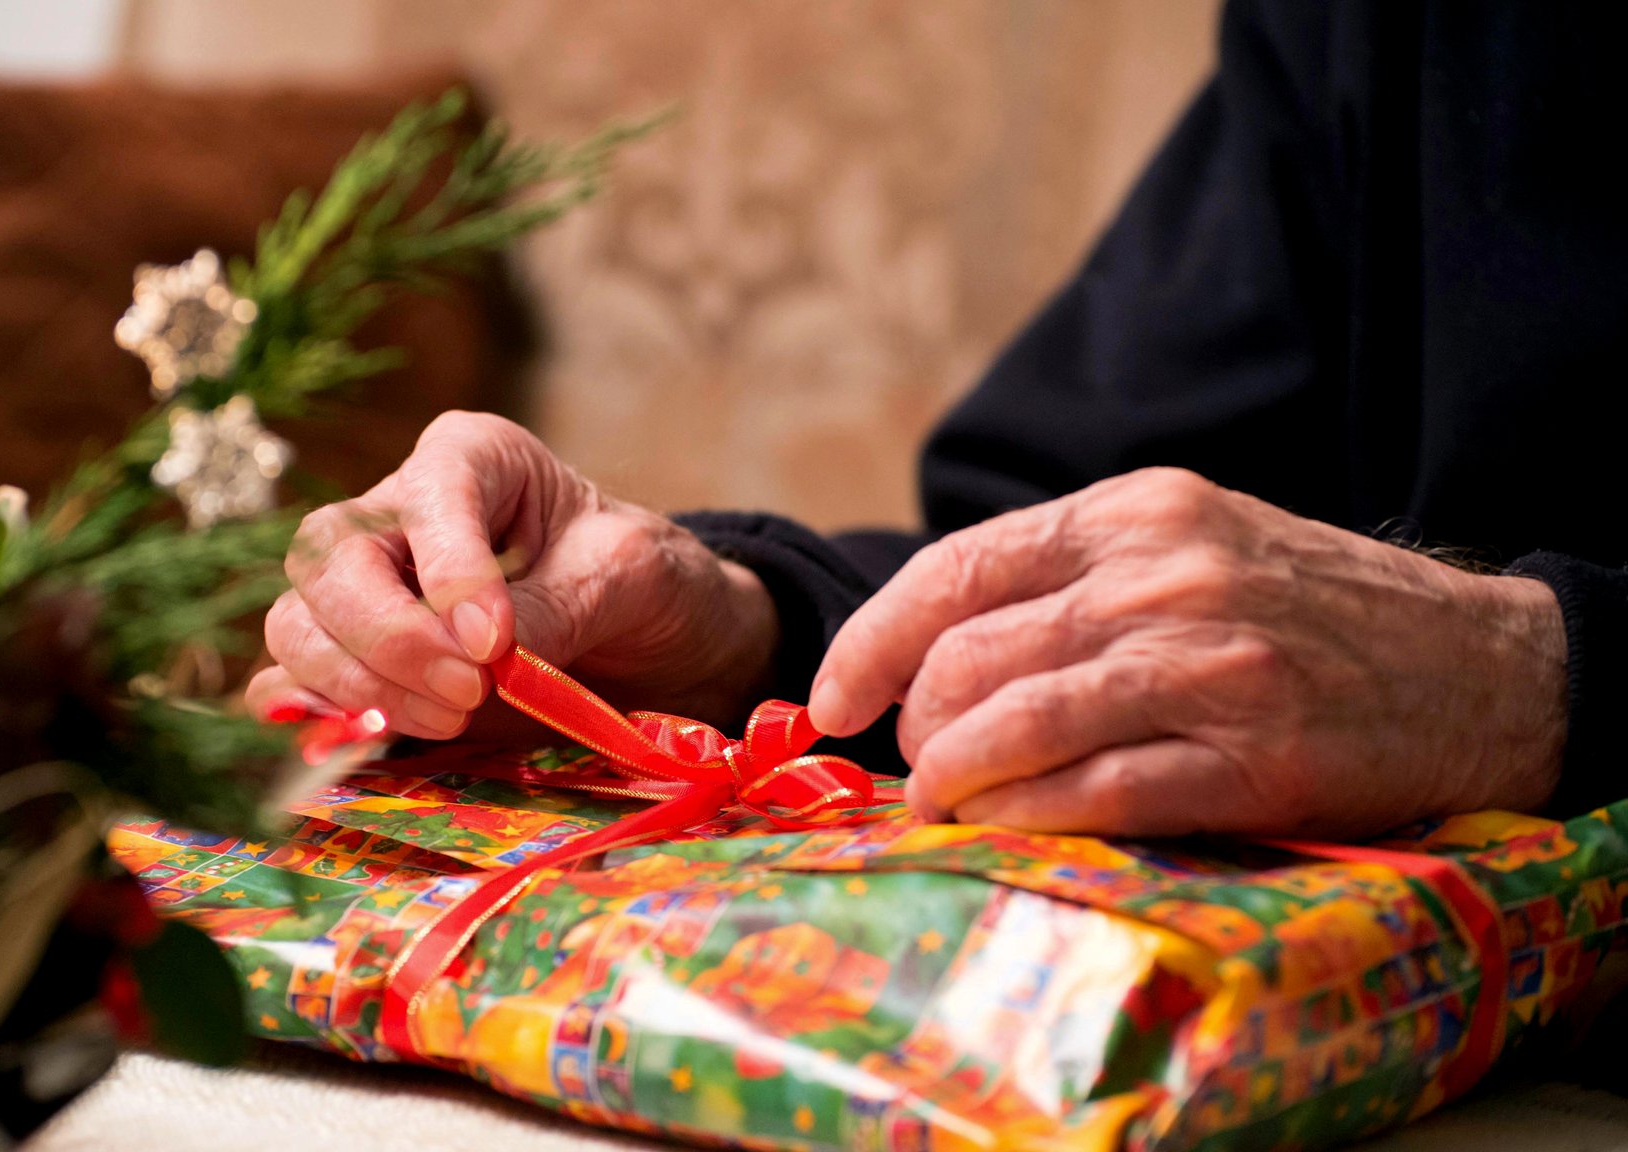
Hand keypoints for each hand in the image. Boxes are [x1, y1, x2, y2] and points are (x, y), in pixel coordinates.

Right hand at [249, 412, 778, 738]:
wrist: (652, 651)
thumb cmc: (642, 584)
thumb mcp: (630, 574)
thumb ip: (557, 604)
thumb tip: (481, 654)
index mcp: (470, 459)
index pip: (426, 495)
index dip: (449, 569)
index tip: (495, 643)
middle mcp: (397, 518)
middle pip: (330, 560)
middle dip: (389, 636)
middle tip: (468, 693)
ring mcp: (365, 595)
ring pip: (297, 626)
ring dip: (357, 685)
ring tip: (448, 720)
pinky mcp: (356, 669)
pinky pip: (291, 690)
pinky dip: (318, 721)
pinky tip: (380, 742)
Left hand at [809, 468, 1567, 837]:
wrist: (1481, 667)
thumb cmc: (1310, 610)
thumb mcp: (1191, 543)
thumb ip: (1071, 578)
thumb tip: (933, 650)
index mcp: (1134, 513)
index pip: (954, 570)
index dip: (871, 641)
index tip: (834, 700)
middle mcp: (1162, 578)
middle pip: (970, 657)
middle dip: (915, 724)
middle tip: (915, 764)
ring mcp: (1208, 666)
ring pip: (1017, 724)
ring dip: (954, 779)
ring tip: (943, 803)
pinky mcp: (1251, 757)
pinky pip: (1095, 793)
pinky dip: (1026, 819)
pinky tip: (1006, 827)